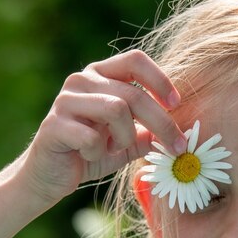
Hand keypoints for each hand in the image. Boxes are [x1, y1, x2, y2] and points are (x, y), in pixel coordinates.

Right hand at [19, 50, 185, 204]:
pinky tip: (90, 156)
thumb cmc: (91, 153)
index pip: (135, 60)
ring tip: (115, 149)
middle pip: (134, 93)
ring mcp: (65, 100)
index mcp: (101, 75)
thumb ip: (151, 132)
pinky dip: (99, 152)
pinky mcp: (54, 125)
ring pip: (116, 109)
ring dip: (125, 137)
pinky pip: (92, 137)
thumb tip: (186, 131)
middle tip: (178, 147)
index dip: (160, 80)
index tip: (176, 104)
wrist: (50, 176)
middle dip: (162, 123)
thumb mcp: (129, 141)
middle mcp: (82, 80)